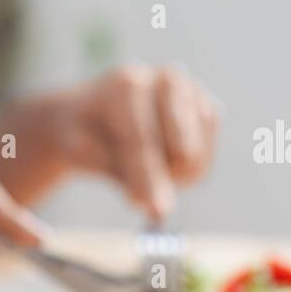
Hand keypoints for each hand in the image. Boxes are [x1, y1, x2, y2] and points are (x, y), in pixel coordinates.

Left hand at [3, 65, 218, 218]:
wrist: (92, 112)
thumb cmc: (83, 133)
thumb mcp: (83, 153)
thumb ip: (120, 174)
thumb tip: (159, 209)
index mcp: (128, 85)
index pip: (143, 140)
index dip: (147, 178)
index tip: (154, 210)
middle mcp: (168, 81)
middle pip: (180, 149)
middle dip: (160, 178)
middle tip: (133, 197)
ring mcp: (193, 94)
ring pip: (197, 157)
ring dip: (170, 178)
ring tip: (139, 171)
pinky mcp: (208, 112)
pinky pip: (205, 160)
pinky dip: (185, 175)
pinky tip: (160, 168)